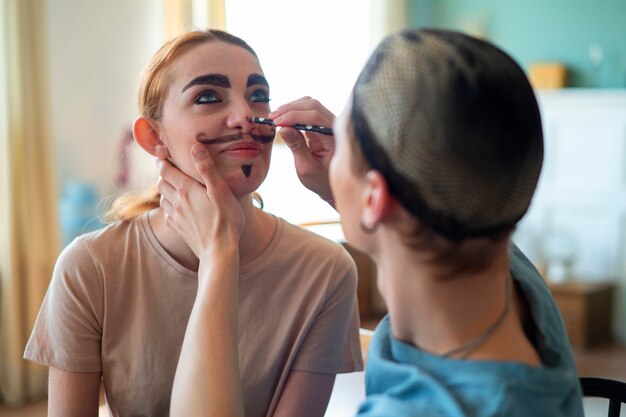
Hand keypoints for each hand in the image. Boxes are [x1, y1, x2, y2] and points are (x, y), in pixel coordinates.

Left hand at [157, 144, 243, 258]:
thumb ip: (207, 168)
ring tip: (174, 187)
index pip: (166, 171)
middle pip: (161, 184)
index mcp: (186, 190)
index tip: (163, 155)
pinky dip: (169, 208)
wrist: (219, 251)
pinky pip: (168, 215)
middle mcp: (177, 202)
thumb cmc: (225, 219)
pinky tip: (177, 209)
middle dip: (163, 175)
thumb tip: (195, 147)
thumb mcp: (220, 190)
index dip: (163, 161)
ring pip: (163, 199)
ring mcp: (177, 217)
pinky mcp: (180, 229)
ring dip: (165, 191)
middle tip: (170, 169)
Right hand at [269, 97, 334, 201]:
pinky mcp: (324, 123)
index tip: (276, 122)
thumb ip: (296, 146)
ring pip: (310, 104)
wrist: (330, 183)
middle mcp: (336, 126)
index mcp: (335, 138)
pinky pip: (309, 110)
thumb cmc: (320, 179)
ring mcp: (331, 123)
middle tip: (272, 117)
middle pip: (313, 106)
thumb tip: (283, 128)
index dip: (293, 116)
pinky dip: (294, 111)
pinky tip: (283, 118)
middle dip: (290, 109)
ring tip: (275, 117)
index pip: (315, 117)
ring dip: (291, 108)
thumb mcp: (306, 167)